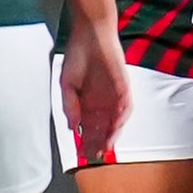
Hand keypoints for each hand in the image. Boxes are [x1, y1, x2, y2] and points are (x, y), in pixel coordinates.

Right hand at [63, 38, 132, 166]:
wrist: (90, 36)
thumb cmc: (77, 57)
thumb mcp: (67, 84)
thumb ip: (70, 105)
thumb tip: (71, 126)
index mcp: (87, 102)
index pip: (87, 127)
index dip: (84, 141)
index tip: (81, 155)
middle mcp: (102, 102)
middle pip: (101, 127)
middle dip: (97, 142)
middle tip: (93, 157)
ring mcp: (114, 95)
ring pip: (114, 121)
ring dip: (111, 134)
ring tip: (105, 148)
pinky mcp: (124, 87)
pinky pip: (125, 106)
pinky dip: (120, 118)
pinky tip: (115, 129)